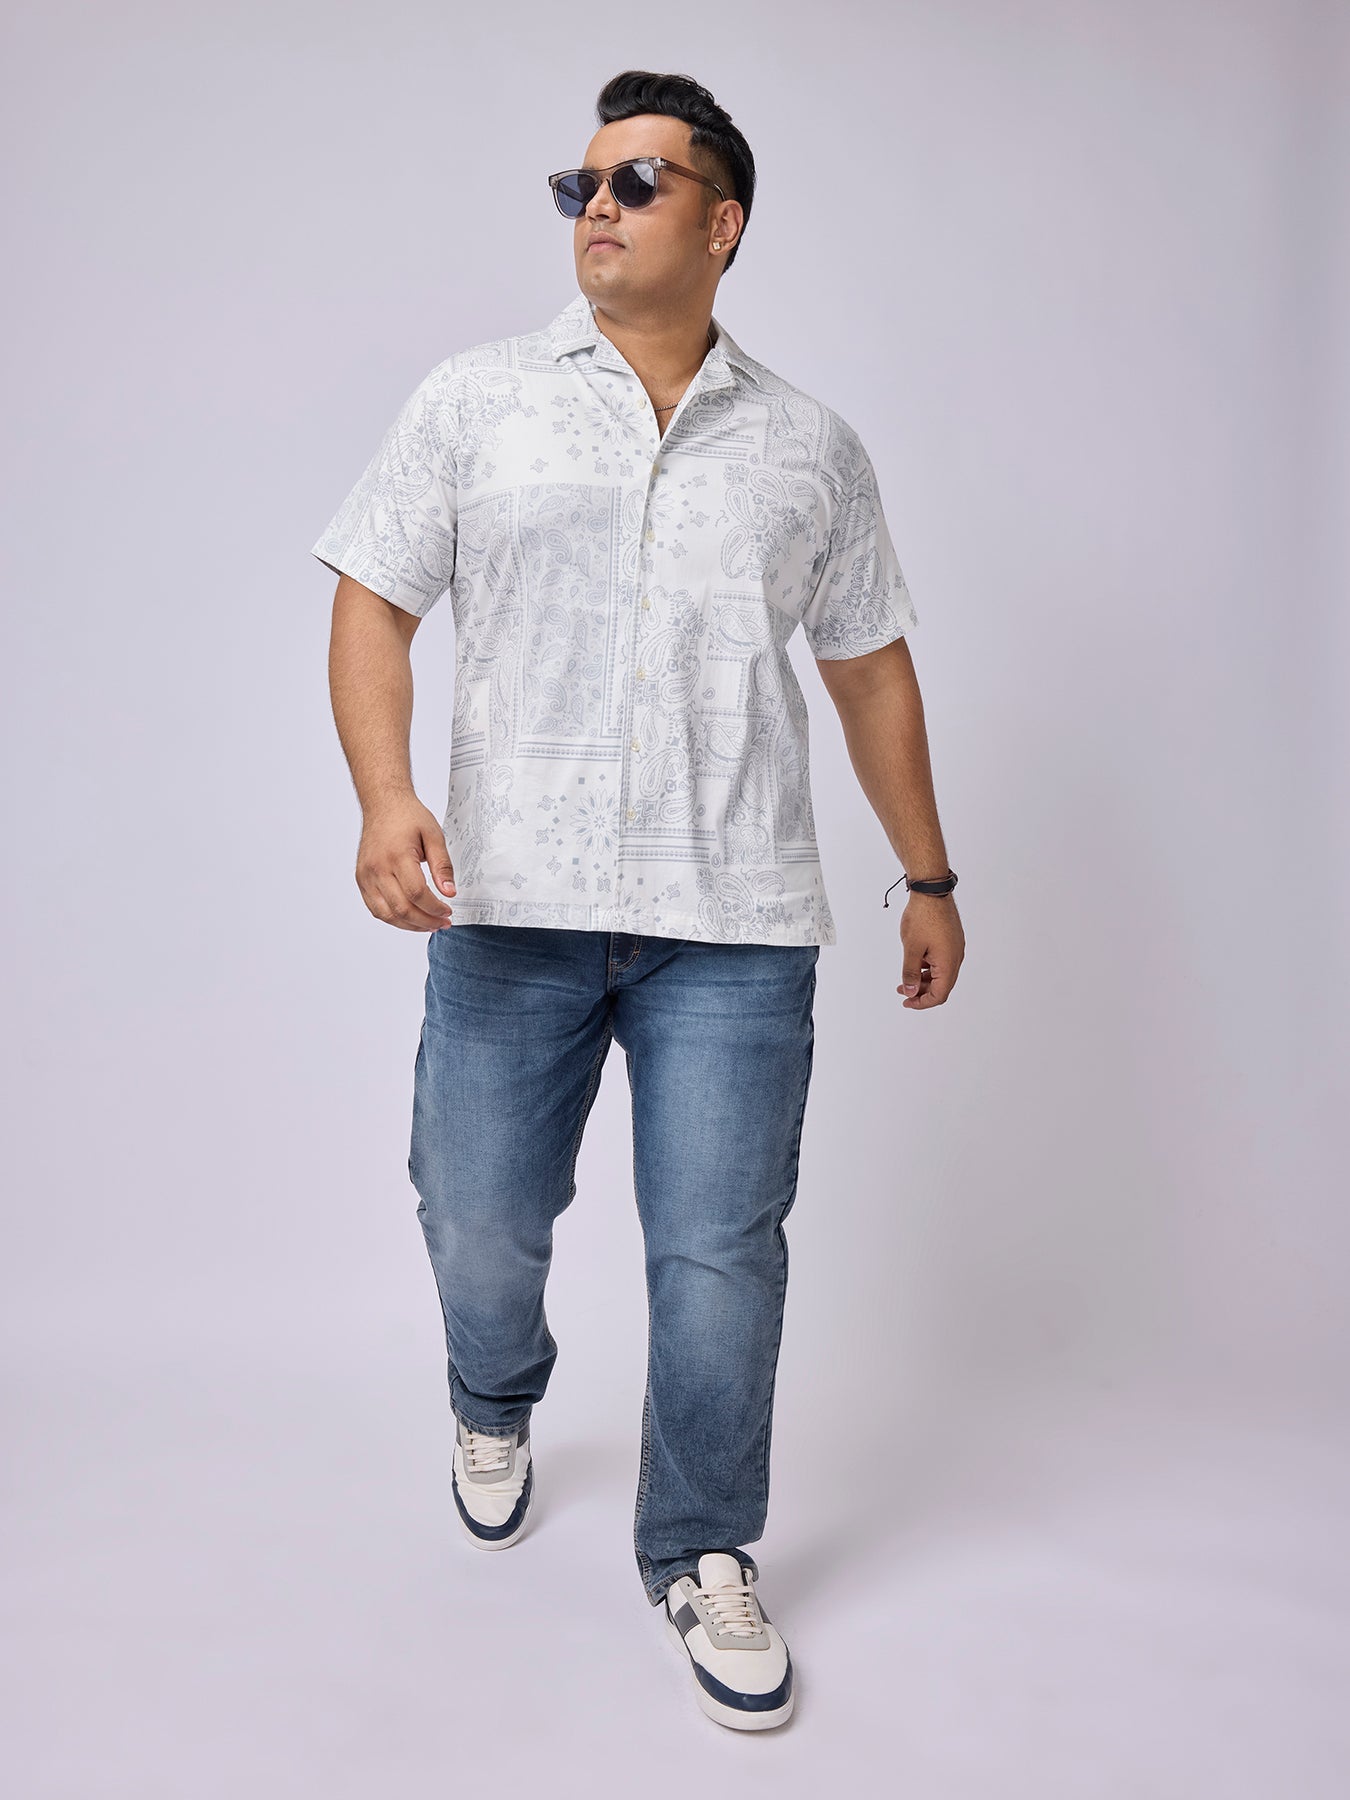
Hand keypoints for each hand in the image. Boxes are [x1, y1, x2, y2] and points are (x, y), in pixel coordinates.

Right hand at [355, 795, 456, 931]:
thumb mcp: (434, 836)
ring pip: (387, 914)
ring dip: (410, 925)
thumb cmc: (408, 817)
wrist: (382, 805)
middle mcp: (377, 868)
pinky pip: (376, 908)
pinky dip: (393, 918)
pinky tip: (410, 918)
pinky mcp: (362, 879)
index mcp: (397, 856)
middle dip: (426, 921)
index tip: (448, 911)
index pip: (417, 893)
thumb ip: (442, 866)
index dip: (434, 908)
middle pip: (401, 908)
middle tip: (443, 923)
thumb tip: (449, 892)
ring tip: (429, 925)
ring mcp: (366, 876)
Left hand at [897, 894, 964, 1007]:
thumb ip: (911, 973)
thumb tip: (911, 992)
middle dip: (922, 992)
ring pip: (942, 973)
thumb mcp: (912, 948)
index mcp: (948, 963)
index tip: (907, 1002)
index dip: (922, 1002)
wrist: (932, 891)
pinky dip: (929, 967)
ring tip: (907, 979)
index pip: (939, 994)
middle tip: (904, 992)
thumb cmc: (923, 917)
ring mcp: (955, 948)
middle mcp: (956, 958)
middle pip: (942, 986)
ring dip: (925, 979)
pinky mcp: (952, 940)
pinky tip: (916, 963)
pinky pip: (942, 961)